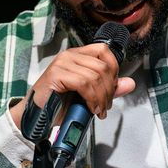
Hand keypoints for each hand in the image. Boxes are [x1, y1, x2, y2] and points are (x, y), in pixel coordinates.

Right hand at [10, 43, 135, 126]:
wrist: (38, 116)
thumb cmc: (59, 104)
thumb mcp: (90, 95)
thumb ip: (108, 88)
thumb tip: (130, 83)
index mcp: (78, 55)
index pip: (105, 51)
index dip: (114, 70)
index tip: (112, 89)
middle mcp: (70, 55)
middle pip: (103, 66)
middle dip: (109, 90)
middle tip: (105, 105)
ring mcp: (62, 63)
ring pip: (95, 76)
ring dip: (101, 97)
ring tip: (98, 109)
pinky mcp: (56, 74)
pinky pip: (83, 83)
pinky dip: (91, 98)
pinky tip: (91, 108)